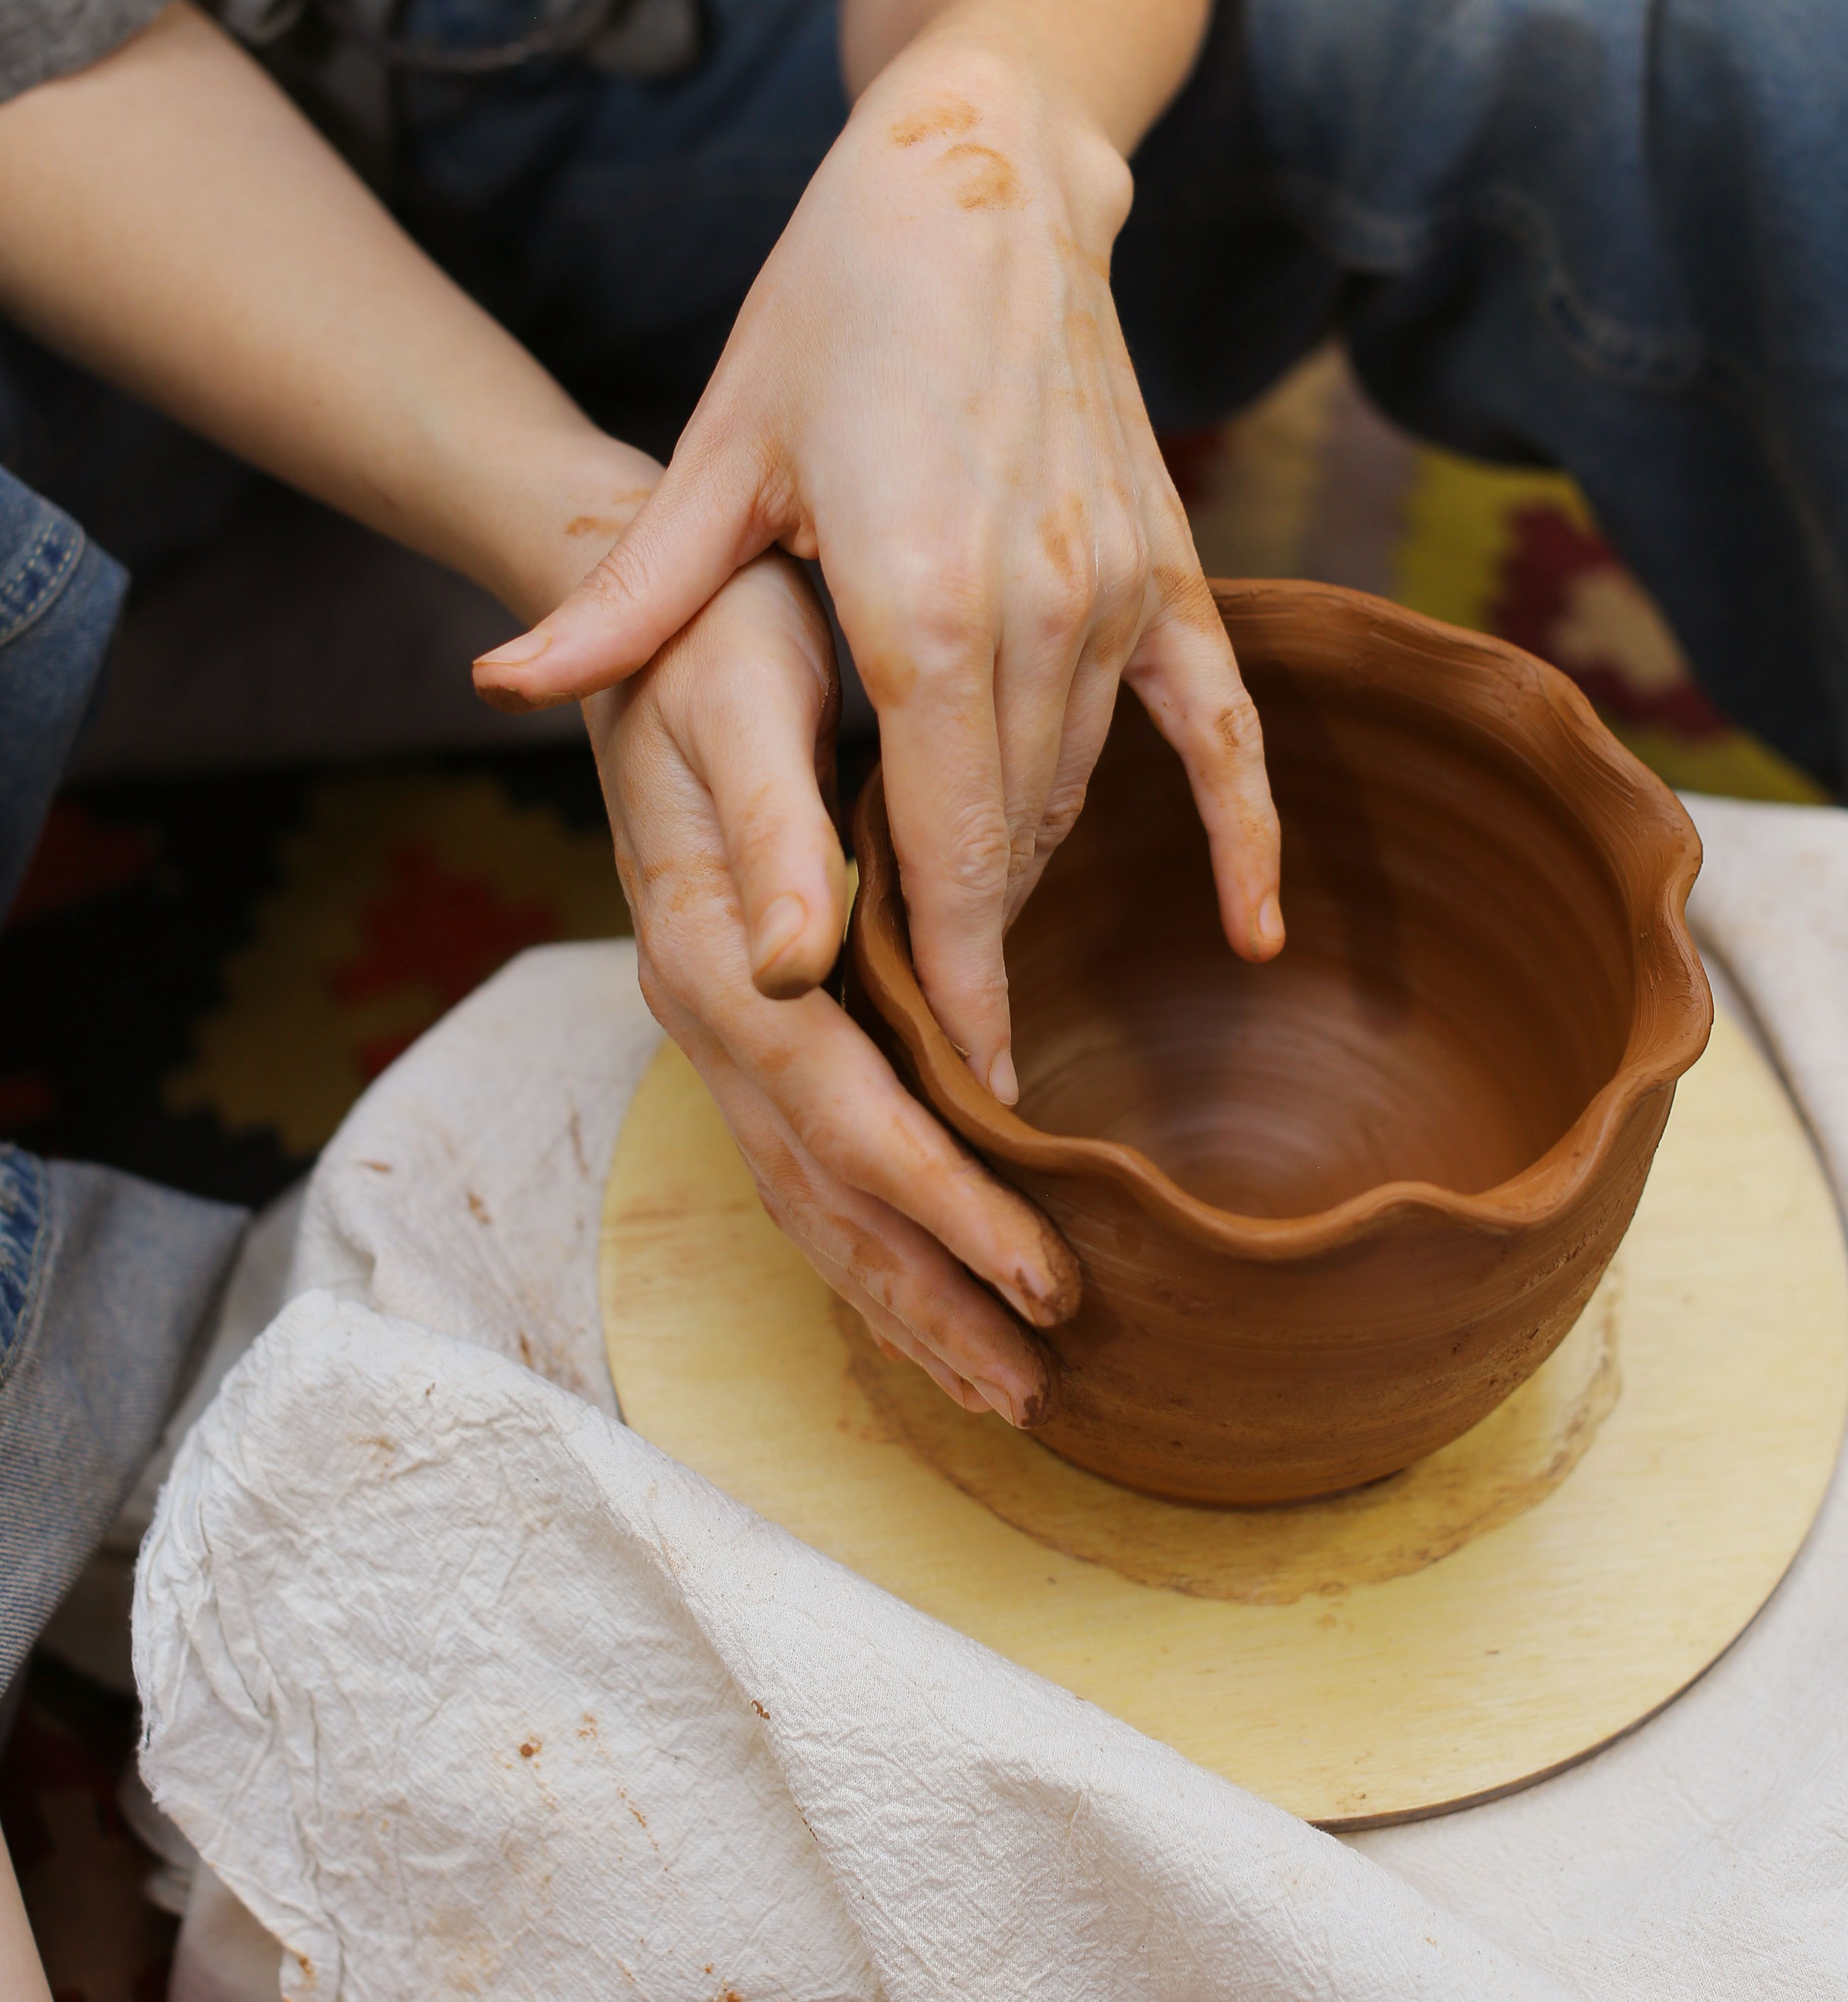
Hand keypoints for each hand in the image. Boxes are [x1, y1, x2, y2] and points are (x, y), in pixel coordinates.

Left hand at [481, 35, 1283, 1101]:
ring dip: (1025, 881)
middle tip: (939, 1073)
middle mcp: (1039, 605)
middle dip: (972, 958)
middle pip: (1012, 843)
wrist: (982, 176)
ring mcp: (1118, 585)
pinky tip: (1256, 929)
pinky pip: (1224, 723)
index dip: (946, 980)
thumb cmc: (830, 306)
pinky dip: (1243, 829)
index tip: (956, 1096)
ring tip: (982, 978)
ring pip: (1080, 791)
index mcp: (920, 597)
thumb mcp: (718, 449)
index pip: (942, 845)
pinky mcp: (1168, 560)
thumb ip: (634, 596)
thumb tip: (505, 686)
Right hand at [586, 549, 1078, 1421]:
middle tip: (1038, 1391)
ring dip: (901, 1297)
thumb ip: (772, 835)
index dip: (947, 1206)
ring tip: (1000, 1383)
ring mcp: (721, 1026)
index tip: (1051, 1278)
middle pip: (824, 1195)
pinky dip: (867, 1240)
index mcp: (712, 950)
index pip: (845, 1116)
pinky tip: (925, 1284)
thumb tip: (799, 966)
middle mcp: (709, 1012)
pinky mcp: (745, 1016)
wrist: (642, 610)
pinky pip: (803, 1158)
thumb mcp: (739, 701)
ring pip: (810, 1199)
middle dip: (931, 1299)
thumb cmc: (713, 636)